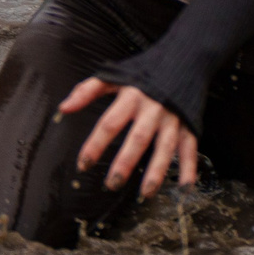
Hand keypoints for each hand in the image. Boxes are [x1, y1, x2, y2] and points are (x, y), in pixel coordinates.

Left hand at [60, 77, 199, 197]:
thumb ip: (86, 91)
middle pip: (137, 139)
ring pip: (165, 149)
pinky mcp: (189, 125)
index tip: (83, 164)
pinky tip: (185, 186)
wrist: (182, 60)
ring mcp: (173, 119)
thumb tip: (63, 108)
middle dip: (124, 163)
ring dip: (156, 172)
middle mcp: (152, 110)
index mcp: (131, 97)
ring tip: (145, 194)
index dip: (95, 144)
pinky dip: (189, 167)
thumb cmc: (143, 71)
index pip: (109, 124)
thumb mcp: (113, 75)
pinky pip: (190, 148)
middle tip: (111, 184)